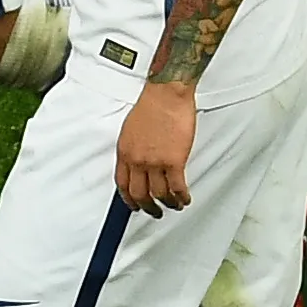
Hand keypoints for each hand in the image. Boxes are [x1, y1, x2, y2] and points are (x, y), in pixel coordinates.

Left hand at [114, 82, 196, 216]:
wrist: (166, 95)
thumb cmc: (152, 106)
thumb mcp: (130, 130)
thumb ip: (132, 150)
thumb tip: (136, 164)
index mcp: (124, 152)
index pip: (121, 184)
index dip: (128, 199)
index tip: (133, 204)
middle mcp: (137, 160)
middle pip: (139, 194)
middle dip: (147, 207)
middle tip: (153, 211)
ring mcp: (155, 162)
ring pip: (160, 195)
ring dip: (168, 204)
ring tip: (174, 205)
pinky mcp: (174, 161)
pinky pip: (177, 188)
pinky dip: (182, 197)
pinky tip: (184, 199)